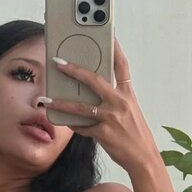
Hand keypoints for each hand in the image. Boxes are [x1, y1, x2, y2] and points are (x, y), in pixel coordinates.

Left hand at [46, 36, 160, 173]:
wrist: (144, 158)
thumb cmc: (134, 134)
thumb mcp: (129, 111)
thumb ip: (112, 99)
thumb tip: (88, 92)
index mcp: (128, 94)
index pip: (122, 66)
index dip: (115, 48)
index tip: (108, 32)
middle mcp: (120, 103)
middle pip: (94, 80)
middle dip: (74, 70)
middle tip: (58, 62)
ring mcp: (112, 118)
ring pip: (81, 107)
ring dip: (61, 102)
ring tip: (46, 99)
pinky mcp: (104, 133)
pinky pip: (82, 126)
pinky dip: (72, 124)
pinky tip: (62, 121)